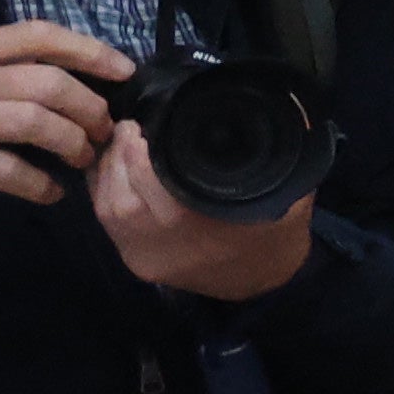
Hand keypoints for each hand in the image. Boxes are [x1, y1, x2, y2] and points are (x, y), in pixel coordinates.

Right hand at [0, 17, 123, 206]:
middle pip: (48, 83)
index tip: (124, 70)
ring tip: (82, 159)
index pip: (38, 35)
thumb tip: (62, 83)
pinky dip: (37, 185)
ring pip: (34, 123)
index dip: (89, 50)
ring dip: (72, 143)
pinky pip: (4, 170)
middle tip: (105, 129)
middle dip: (90, 107)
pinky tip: (51, 193)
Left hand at [94, 116, 310, 300]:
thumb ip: (278, 151)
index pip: (150, 178)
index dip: (136, 147)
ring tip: (118, 147)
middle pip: (120, 192)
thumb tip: (284, 107)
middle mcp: (162, 243)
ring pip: (106, 206)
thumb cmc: (278, 234)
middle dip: (117, 156)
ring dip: (106, 173)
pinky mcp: (135, 263)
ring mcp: (143, 257)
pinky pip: (106, 223)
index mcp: (196, 222)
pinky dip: (104, 193)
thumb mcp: (290, 191)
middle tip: (126, 129)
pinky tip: (113, 173)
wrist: (269, 286)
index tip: (140, 123)